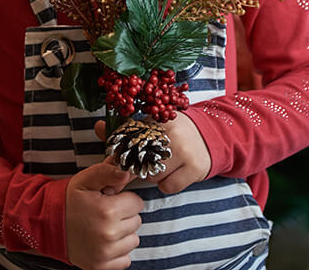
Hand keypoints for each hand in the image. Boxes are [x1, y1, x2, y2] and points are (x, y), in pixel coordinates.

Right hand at [65, 162, 143, 269]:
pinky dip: (117, 251)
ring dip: (122, 234)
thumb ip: (108, 172)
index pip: (137, 203)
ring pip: (133, 240)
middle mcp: (108, 234)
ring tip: (102, 227)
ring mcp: (105, 253)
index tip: (111, 200)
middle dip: (123, 215)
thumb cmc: (69, 202)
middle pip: (137, 222)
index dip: (124, 199)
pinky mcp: (101, 266)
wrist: (48, 224)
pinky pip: (125, 259)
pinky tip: (102, 242)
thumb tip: (126, 173)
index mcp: (106, 211)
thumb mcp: (85, 180)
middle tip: (104, 213)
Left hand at [95, 115, 210, 194]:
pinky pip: (168, 187)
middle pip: (138, 161)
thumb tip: (98, 127)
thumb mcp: (152, 125)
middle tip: (136, 169)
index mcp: (156, 120)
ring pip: (152, 176)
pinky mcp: (195, 168)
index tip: (115, 164)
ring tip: (161, 166)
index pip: (128, 140)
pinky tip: (174, 174)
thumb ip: (124, 129)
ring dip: (152, 176)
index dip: (120, 155)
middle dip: (134, 168)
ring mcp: (184, 151)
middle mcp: (170, 134)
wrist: (210, 136)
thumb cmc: (174, 133)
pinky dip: (167, 185)